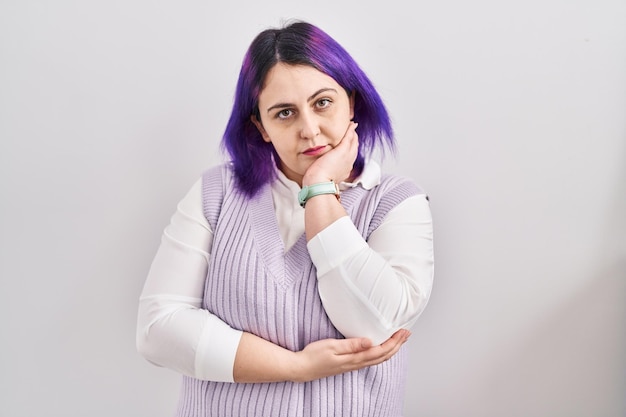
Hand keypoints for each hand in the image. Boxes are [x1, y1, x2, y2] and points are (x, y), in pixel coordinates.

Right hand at [288, 329, 410, 381]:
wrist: (301, 368)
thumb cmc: (313, 356)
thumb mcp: (331, 346)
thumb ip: (351, 344)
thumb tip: (370, 341)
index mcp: (354, 358)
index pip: (380, 350)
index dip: (394, 342)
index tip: (403, 332)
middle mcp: (356, 363)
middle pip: (383, 356)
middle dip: (397, 345)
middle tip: (406, 333)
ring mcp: (353, 365)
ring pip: (378, 359)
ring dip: (391, 349)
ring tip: (398, 339)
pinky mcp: (348, 364)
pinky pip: (370, 359)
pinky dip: (381, 352)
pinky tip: (380, 347)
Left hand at [302, 121, 358, 185]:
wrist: (319, 184)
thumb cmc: (317, 183)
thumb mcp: (324, 177)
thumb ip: (325, 171)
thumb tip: (320, 169)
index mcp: (344, 171)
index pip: (349, 157)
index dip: (349, 149)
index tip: (347, 144)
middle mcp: (348, 164)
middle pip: (354, 149)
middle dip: (354, 140)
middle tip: (352, 131)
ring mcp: (347, 157)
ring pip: (353, 142)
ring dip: (353, 133)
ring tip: (351, 126)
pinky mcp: (342, 151)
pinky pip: (349, 137)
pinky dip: (350, 130)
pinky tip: (350, 124)